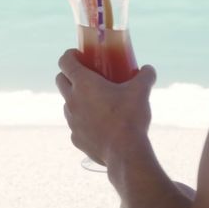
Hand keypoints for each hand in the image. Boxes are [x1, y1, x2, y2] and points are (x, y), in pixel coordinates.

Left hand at [55, 49, 155, 166]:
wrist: (124, 153)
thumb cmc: (129, 117)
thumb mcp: (141, 92)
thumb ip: (145, 76)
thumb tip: (148, 69)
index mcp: (83, 84)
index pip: (65, 62)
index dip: (70, 55)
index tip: (78, 55)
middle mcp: (72, 100)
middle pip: (60, 80)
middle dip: (68, 74)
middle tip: (85, 75)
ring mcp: (71, 120)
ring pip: (67, 103)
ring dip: (75, 99)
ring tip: (94, 101)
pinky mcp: (75, 138)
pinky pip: (75, 125)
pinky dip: (83, 121)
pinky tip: (98, 124)